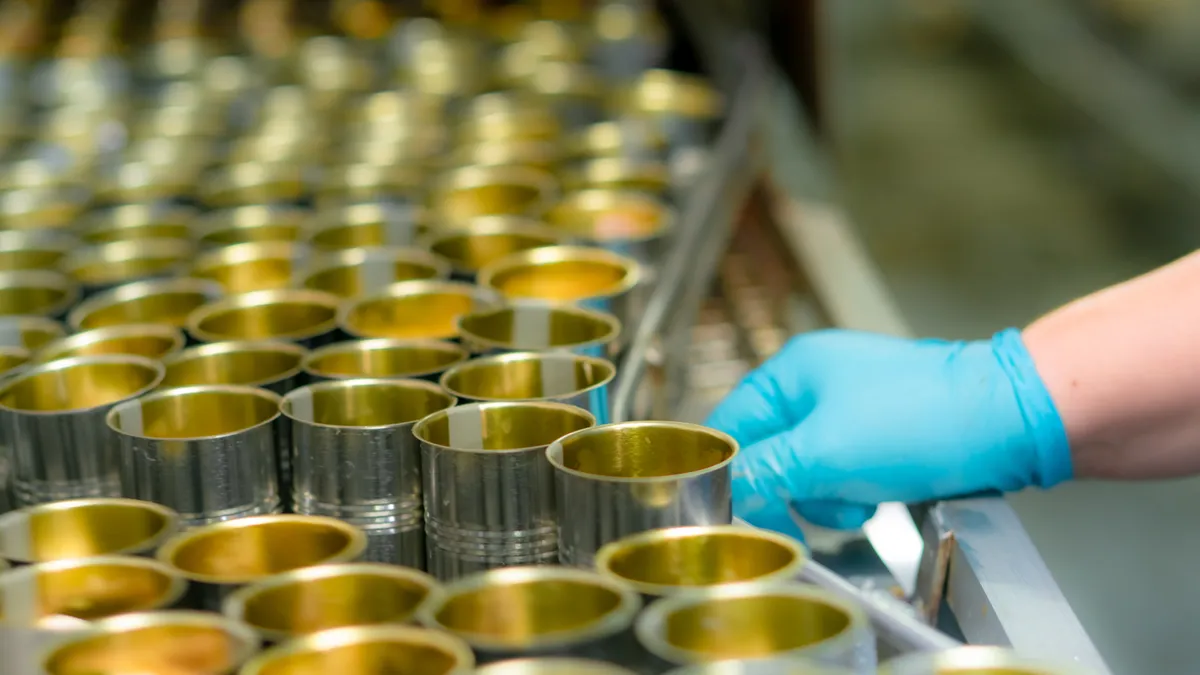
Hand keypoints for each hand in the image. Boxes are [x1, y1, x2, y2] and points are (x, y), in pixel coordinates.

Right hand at [704, 328, 1071, 537]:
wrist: (1013, 420)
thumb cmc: (922, 420)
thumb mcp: (825, 453)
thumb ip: (765, 472)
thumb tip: (726, 489)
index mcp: (792, 372)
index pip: (730, 427)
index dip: (728, 473)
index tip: (737, 514)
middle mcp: (816, 383)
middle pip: (767, 452)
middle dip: (789, 490)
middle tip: (811, 511)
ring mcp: (851, 406)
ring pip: (806, 468)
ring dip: (825, 497)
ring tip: (859, 502)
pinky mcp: (882, 432)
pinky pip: (844, 470)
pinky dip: (855, 491)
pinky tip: (878, 497)